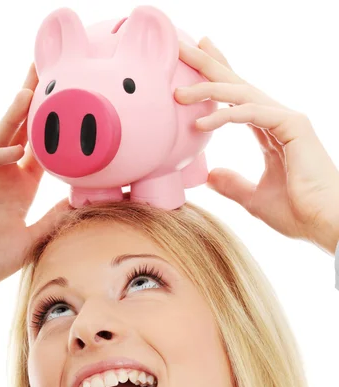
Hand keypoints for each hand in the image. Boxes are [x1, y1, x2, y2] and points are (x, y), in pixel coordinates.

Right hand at [0, 63, 70, 305]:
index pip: (42, 150)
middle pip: (20, 132)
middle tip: (48, 74)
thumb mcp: (28, 240)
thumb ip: (50, 220)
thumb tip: (77, 203)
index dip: (55, 128)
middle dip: (33, 104)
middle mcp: (1, 174)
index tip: (71, 106)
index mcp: (20, 187)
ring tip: (31, 91)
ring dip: (14, 116)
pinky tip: (15, 150)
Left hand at [175, 38, 338, 254]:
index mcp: (269, 131)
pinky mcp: (293, 126)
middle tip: (184, 47)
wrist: (323, 223)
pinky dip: (226, 116)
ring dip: (209, 89)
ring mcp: (286, 119)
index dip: (218, 78)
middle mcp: (277, 119)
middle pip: (238, 85)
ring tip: (179, 93)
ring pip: (242, 94)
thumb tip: (210, 176)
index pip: (238, 99)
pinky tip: (201, 122)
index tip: (197, 60)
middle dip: (210, 65)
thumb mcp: (254, 199)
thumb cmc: (297, 212)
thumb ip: (233, 185)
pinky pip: (252, 113)